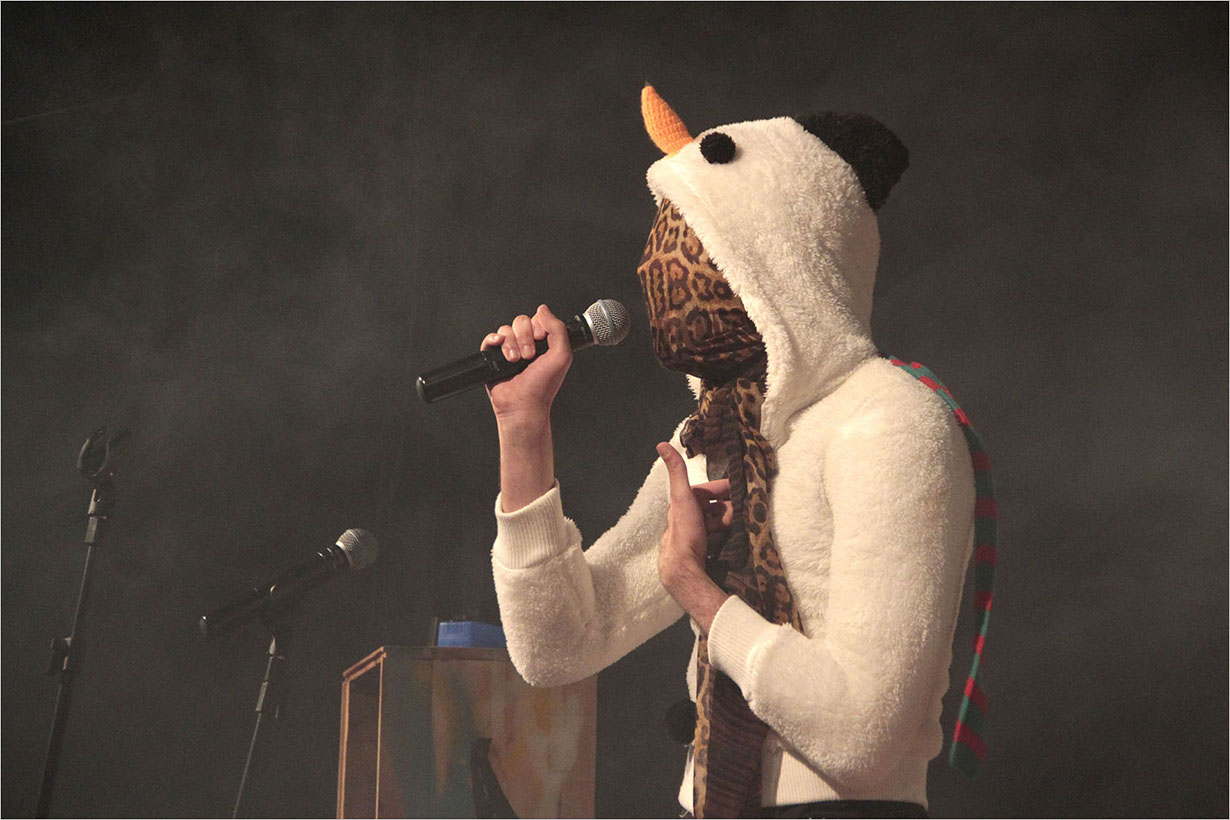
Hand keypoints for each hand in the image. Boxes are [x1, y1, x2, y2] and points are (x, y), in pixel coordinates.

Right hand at [482, 304, 573, 425]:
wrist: (523, 405)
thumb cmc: (543, 386)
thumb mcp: (561, 355)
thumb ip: (558, 329)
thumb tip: (543, 309)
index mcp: (544, 343)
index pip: (537, 319)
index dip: (538, 327)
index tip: (541, 342)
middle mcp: (527, 344)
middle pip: (520, 321)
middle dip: (524, 337)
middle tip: (529, 356)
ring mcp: (510, 350)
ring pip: (505, 329)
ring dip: (511, 344)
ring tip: (515, 361)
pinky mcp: (494, 357)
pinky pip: (490, 338)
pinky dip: (493, 339)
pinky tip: (499, 347)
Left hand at [656, 442, 731, 633]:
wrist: (683, 569)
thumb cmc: (683, 531)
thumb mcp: (682, 496)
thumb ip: (677, 471)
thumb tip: (661, 444)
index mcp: (681, 506)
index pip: (706, 491)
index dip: (723, 489)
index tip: (740, 490)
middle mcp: (685, 521)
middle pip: (713, 508)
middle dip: (728, 507)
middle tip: (743, 511)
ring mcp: (694, 538)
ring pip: (717, 524)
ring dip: (730, 522)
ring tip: (741, 525)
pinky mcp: (701, 553)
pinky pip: (719, 540)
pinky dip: (728, 536)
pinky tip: (736, 539)